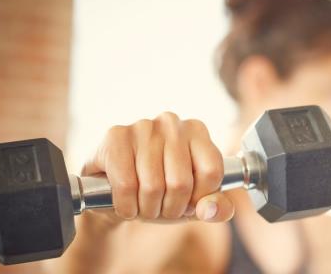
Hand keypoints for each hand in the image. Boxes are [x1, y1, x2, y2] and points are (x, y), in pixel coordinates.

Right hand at [82, 112, 233, 222]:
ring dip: (147, 209)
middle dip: (170, 208)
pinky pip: (126, 185)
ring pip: (152, 186)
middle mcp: (172, 122)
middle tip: (161, 207)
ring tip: (143, 205)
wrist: (113, 192)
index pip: (212, 172)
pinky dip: (126, 206)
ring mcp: (143, 126)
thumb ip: (217, 208)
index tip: (188, 202)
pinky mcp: (116, 136)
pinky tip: (125, 202)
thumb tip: (210, 209)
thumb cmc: (161, 193)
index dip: (199, 198)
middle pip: (180, 183)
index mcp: (198, 131)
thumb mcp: (195, 203)